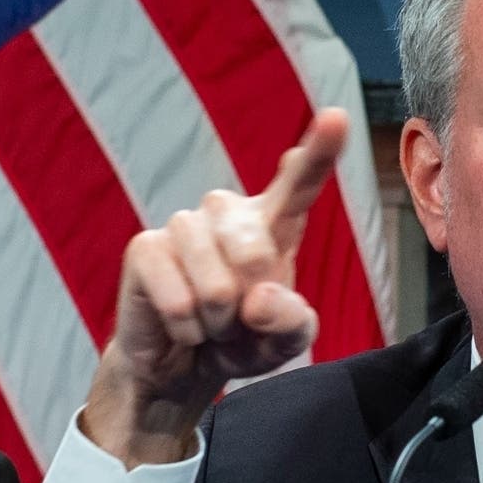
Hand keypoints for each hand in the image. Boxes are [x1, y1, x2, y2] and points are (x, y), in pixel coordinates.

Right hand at [81, 108, 348, 467]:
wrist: (183, 364)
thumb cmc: (245, 340)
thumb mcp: (286, 340)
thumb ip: (293, 323)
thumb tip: (259, 300)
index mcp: (277, 221)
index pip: (301, 182)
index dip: (319, 151)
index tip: (336, 118)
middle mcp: (231, 211)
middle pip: (256, 253)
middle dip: (251, 305)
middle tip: (240, 319)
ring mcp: (184, 223)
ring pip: (216, 287)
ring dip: (219, 322)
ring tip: (212, 320)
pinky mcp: (146, 247)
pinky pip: (180, 302)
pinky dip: (188, 329)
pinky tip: (182, 324)